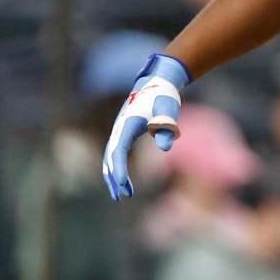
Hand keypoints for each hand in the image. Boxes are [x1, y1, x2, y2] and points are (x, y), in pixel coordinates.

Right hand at [102, 53, 189, 200]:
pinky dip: (117, 167)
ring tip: (122, 194)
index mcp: (127, 124)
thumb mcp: (168, 111)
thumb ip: (166, 128)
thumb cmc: (164, 97)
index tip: (123, 186)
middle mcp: (119, 128)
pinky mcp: (123, 132)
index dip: (120, 170)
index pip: (119, 152)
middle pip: (110, 158)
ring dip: (113, 176)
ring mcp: (119, 130)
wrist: (158, 82)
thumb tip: (166, 148)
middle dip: (114, 178)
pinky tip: (124, 181)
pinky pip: (116, 153)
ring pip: (110, 157)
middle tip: (121, 197)